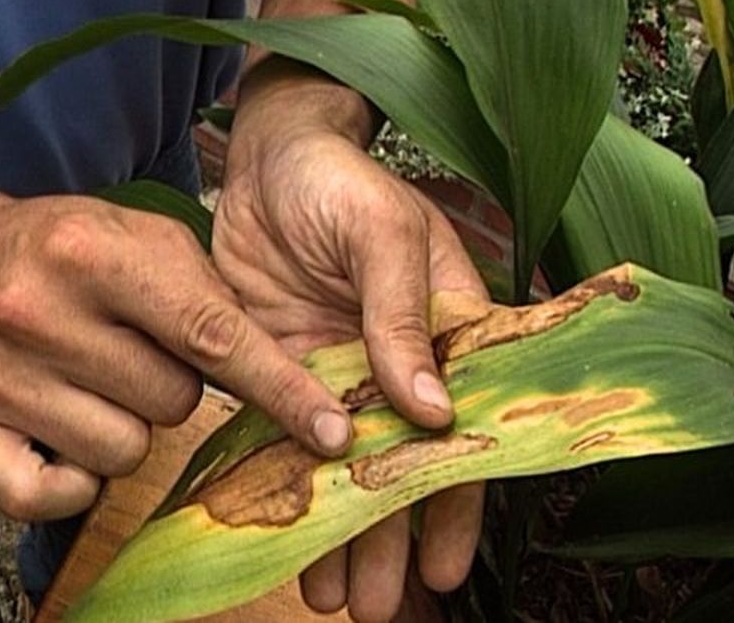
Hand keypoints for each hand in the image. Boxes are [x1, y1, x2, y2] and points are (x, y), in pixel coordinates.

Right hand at [0, 162, 353, 520]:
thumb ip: (214, 297)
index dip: (282, 389)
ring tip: (98, 377)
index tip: (333, 431)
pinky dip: (75, 478)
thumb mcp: (147, 237)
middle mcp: (38, 312)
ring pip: (126, 452)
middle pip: (174, 403)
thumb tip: (285, 376)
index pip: (213, 337)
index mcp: (96, 253)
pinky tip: (68, 428)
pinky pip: (51, 496)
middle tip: (139, 348)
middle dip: (176, 384)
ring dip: (130, 424)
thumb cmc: (71, 246)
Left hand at [215, 123, 487, 619]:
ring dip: (343, 535)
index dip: (458, 501)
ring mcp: (341, 376)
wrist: (268, 156)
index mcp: (448, 334)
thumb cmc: (342, 182)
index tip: (444, 566)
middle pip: (405, 469)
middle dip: (394, 540)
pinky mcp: (286, 374)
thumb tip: (434, 412)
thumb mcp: (385, 237)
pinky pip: (290, 446)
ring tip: (334, 600)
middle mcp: (399, 366)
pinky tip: (287, 544)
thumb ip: (404, 319)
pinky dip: (290, 495)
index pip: (465, 432)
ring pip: (348, 471)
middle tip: (379, 607)